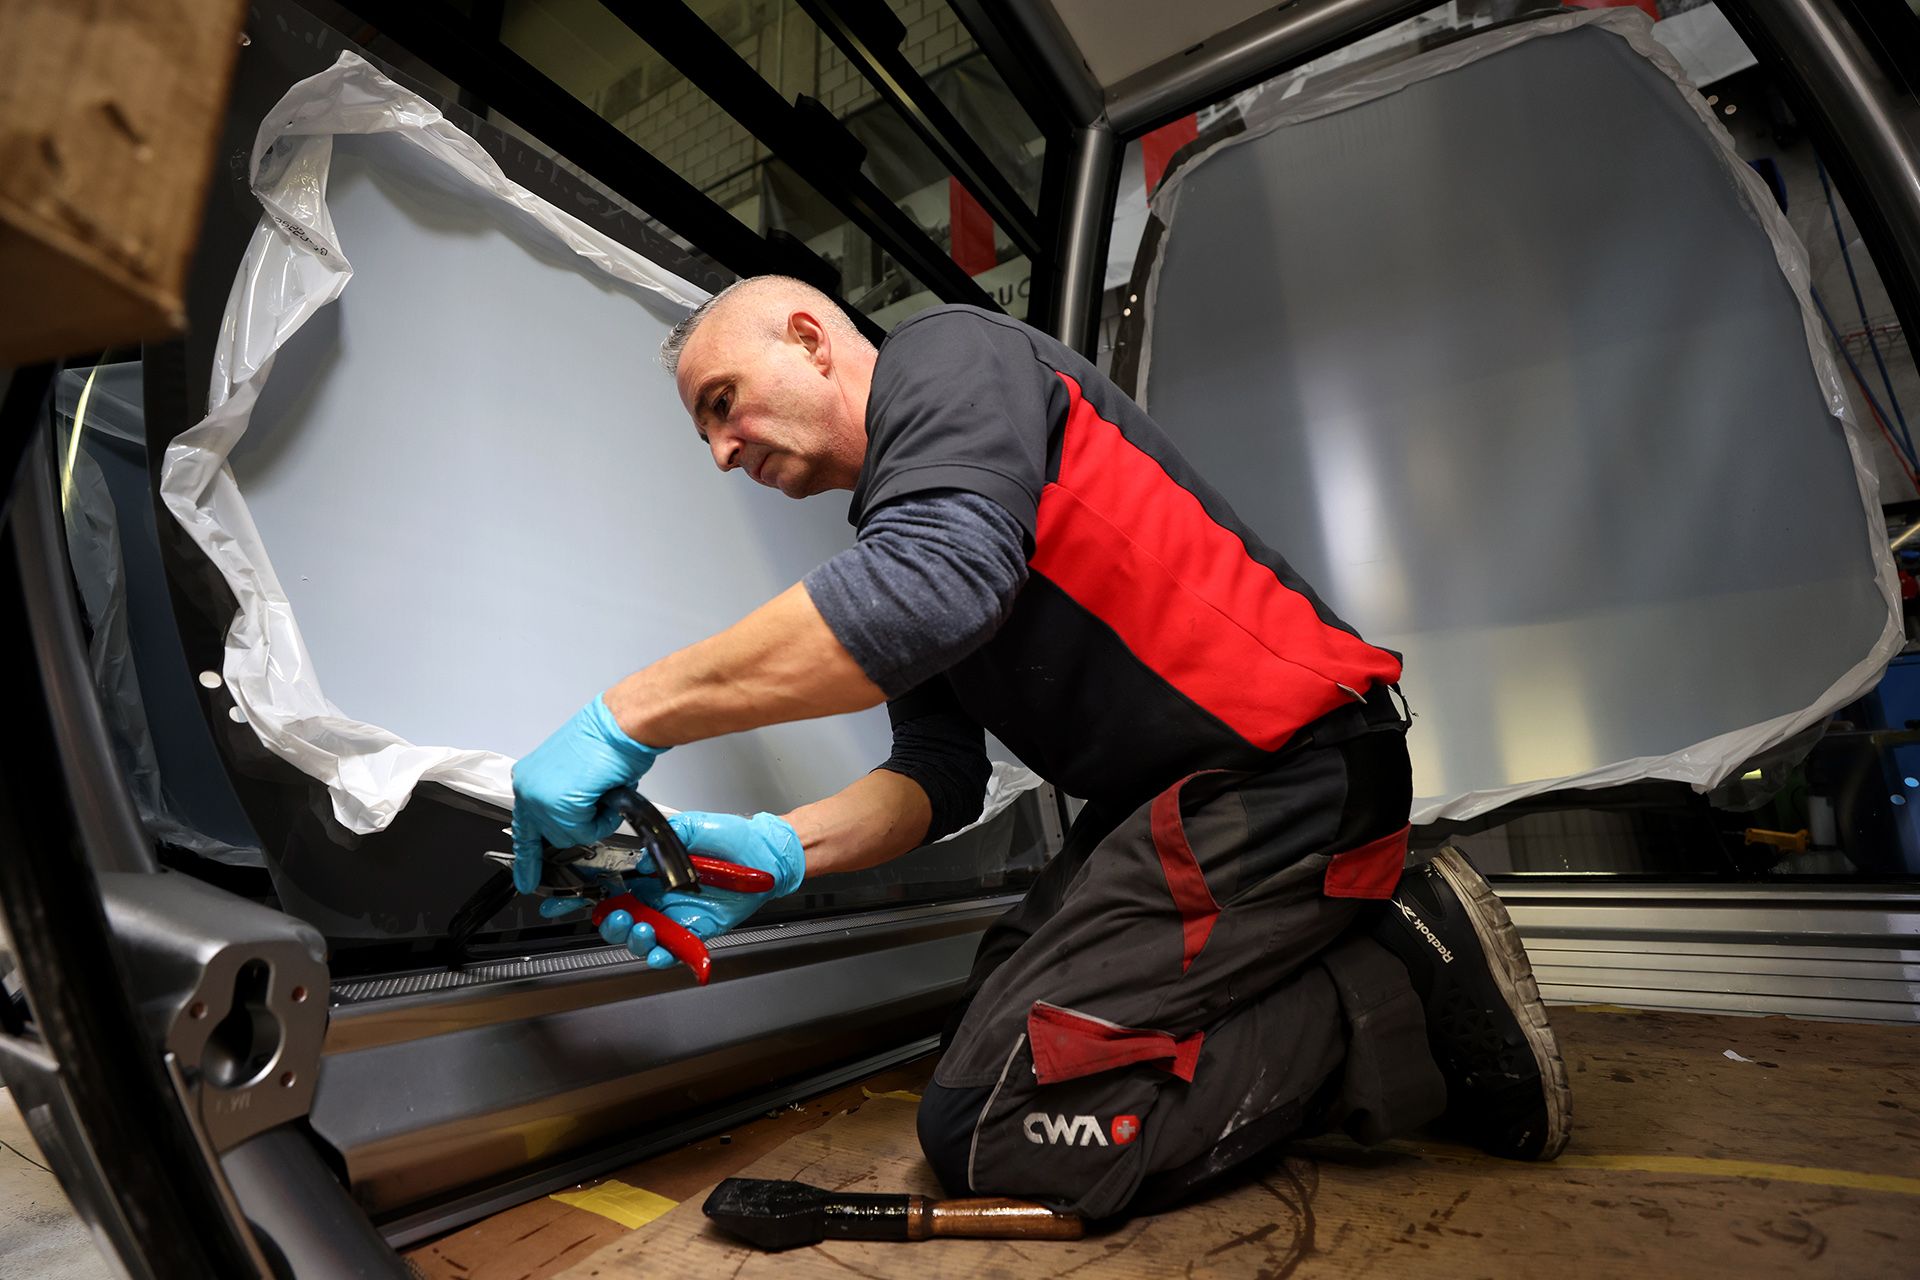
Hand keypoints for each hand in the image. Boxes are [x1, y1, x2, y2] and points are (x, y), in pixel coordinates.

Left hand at [510, 695, 664, 892]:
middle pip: (554, 836)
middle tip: (598, 798)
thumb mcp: (576, 773)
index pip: (524, 827)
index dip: (526, 858)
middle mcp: (528, 788)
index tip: (524, 880)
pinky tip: (605, 793)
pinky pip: (585, 832)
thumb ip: (566, 798)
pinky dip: (603, 818)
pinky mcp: (558, 805)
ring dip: (595, 820)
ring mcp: (540, 797)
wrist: (620, 726)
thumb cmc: (608, 740)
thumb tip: (577, 817)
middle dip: (583, 824)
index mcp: (529, 779)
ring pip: (571, 837)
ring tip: (603, 791)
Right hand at [595, 811, 804, 968]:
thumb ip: (668, 837)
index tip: (591, 901)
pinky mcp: (696, 931)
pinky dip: (664, 956)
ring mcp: (677, 915)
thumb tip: (644, 858)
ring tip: (645, 931)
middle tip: (622, 918)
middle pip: (624, 919)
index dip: (601, 897)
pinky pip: (675, 950)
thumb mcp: (697, 825)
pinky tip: (662, 952)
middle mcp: (661, 896)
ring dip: (637, 941)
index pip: (617, 887)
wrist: (767, 855)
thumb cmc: (734, 838)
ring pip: (645, 938)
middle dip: (615, 925)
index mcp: (654, 871)